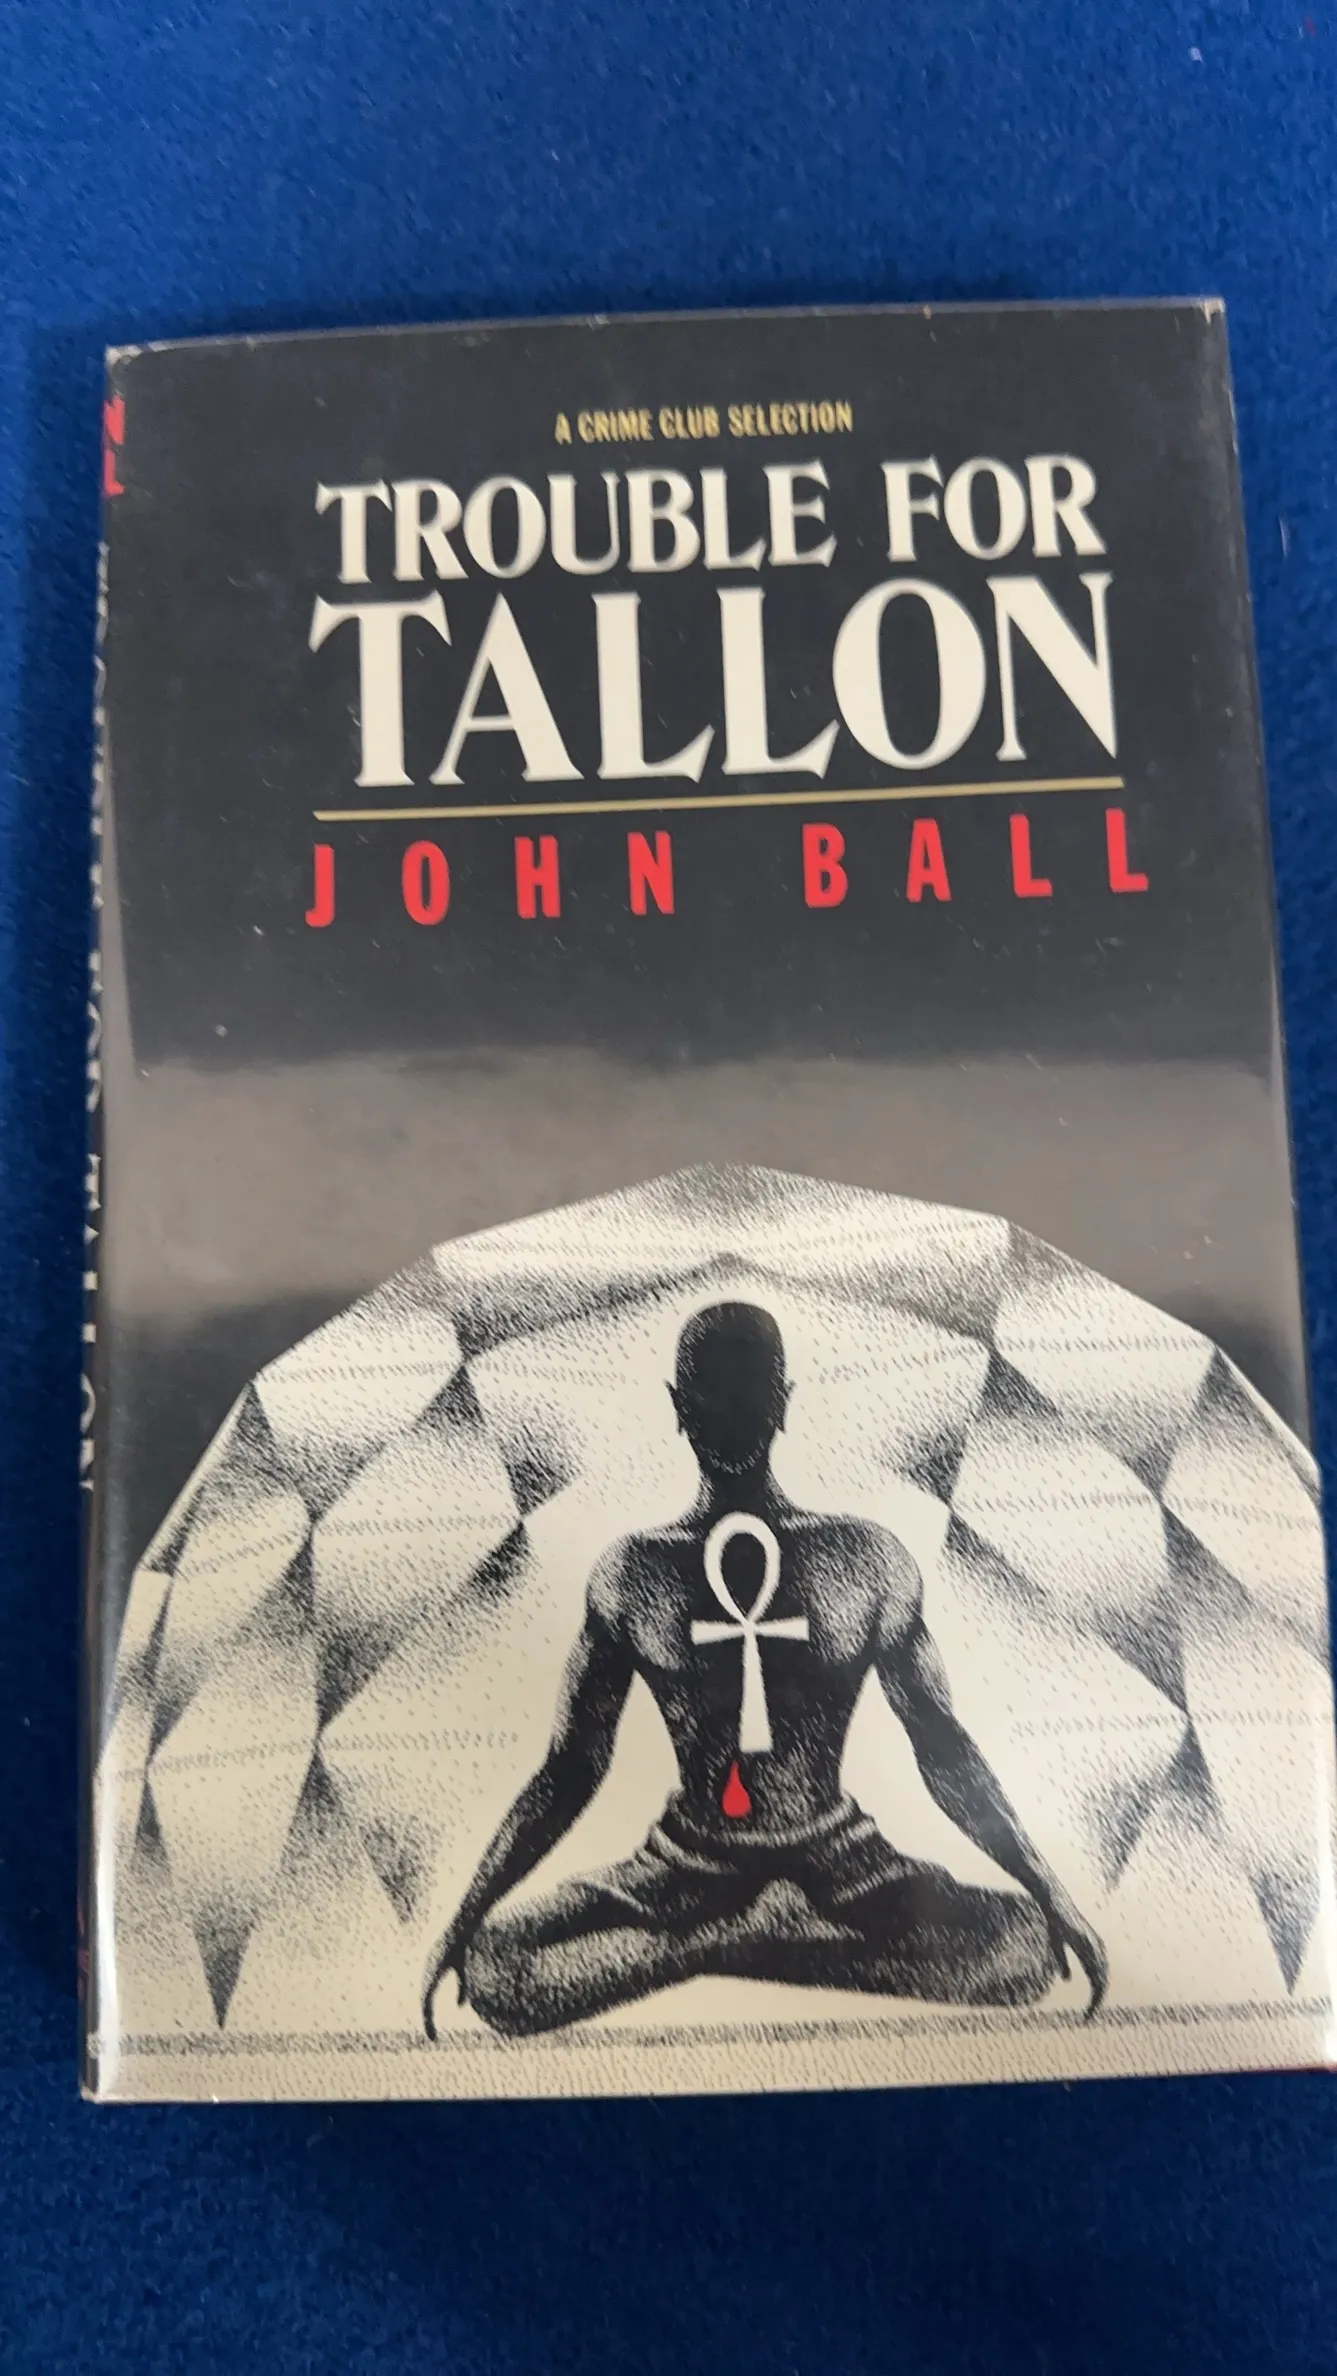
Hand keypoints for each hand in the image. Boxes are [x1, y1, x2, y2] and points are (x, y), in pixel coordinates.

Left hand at [422, 1915, 476, 2040]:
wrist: (466, 1922)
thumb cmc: (465, 1943)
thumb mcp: (464, 1970)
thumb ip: (461, 1988)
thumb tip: (459, 2007)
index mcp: (432, 1972)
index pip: (427, 1997)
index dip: (429, 2014)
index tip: (433, 2030)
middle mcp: (427, 1969)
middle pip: (424, 1999)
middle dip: (427, 2019)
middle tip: (431, 2036)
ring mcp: (430, 1965)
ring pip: (424, 1996)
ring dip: (427, 2014)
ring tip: (431, 2029)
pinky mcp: (435, 1963)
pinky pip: (430, 1986)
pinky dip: (430, 2002)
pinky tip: (432, 2011)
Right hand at [1042, 1892, 1107, 2018]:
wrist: (1053, 1900)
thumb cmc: (1055, 1920)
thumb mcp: (1057, 1946)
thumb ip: (1063, 1963)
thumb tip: (1068, 1980)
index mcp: (1091, 1949)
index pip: (1098, 1977)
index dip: (1095, 1995)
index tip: (1089, 2010)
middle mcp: (1097, 1946)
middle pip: (1103, 1978)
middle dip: (1097, 1999)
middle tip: (1090, 2015)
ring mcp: (1093, 1942)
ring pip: (1101, 1974)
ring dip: (1097, 1994)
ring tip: (1091, 2008)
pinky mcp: (1087, 1939)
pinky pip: (1094, 1963)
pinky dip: (1094, 1980)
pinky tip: (1092, 1990)